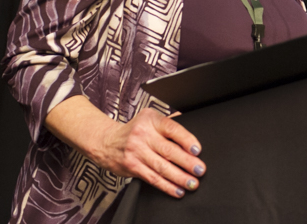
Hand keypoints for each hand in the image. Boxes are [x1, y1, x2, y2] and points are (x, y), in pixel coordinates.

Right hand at [45, 96, 205, 198]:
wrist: (106, 141)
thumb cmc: (134, 130)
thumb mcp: (149, 118)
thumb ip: (168, 121)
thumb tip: (189, 119)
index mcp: (151, 119)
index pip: (172, 129)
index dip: (186, 140)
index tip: (197, 150)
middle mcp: (143, 134)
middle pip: (168, 150)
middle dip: (187, 162)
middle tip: (200, 170)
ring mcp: (136, 151)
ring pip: (161, 167)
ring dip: (179, 177)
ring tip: (192, 183)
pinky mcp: (132, 167)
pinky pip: (152, 178)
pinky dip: (166, 186)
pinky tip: (177, 189)